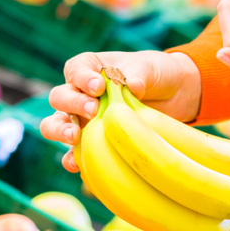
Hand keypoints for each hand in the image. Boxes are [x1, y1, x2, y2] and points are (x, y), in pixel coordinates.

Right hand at [40, 51, 201, 171]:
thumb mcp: (150, 67)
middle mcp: (81, 93)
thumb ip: (138, 73)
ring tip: (74, 136)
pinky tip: (77, 163)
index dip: (82, 78)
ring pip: (56, 123)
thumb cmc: (156, 74)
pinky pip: (74, 152)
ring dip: (60, 130)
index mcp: (91, 68)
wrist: (173, 96)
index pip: (75, 70)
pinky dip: (71, 158)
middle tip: (94, 110)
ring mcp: (84, 119)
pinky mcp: (92, 141)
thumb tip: (132, 86)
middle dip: (73, 104)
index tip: (98, 86)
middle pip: (60, 97)